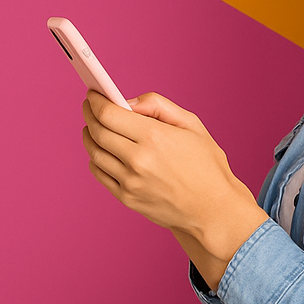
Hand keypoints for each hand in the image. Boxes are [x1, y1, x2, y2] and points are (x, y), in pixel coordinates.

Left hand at [81, 91, 266, 286]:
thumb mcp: (193, 125)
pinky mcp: (126, 198)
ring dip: (89, 136)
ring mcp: (130, 181)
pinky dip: (96, 158)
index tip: (94, 94)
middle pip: (97, 131)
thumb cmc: (207, 166)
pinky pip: (100, 173)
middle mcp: (139, 159)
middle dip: (89, 114)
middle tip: (90, 106)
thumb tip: (129, 103)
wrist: (213, 209)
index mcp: (155, 137)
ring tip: (94, 128)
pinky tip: (103, 151)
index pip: (109, 114)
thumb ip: (159, 106)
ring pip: (95, 152)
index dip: (96, 101)